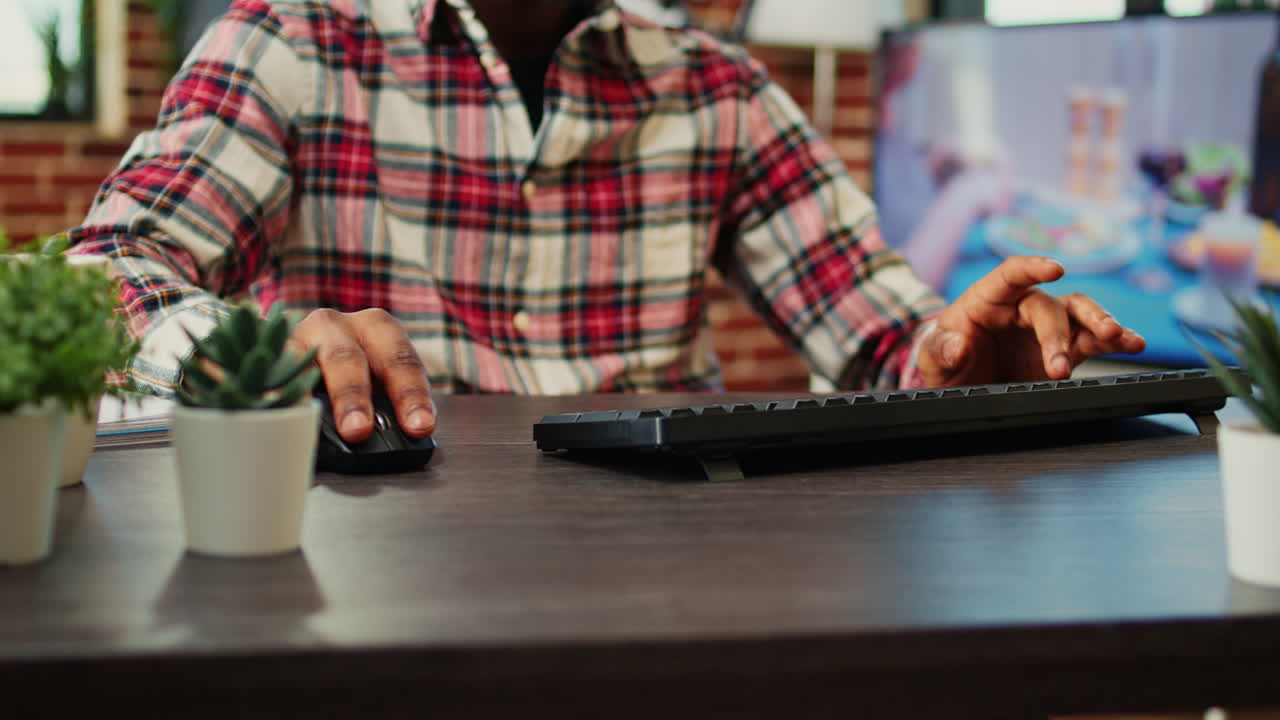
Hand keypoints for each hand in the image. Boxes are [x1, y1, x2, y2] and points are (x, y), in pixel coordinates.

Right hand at [288, 308, 434, 441]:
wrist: (303, 351)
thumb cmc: (349, 370)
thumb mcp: (374, 380)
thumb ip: (386, 407)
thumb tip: (395, 441)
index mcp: (377, 328)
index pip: (401, 360)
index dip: (411, 395)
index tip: (419, 426)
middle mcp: (339, 326)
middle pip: (348, 359)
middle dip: (354, 396)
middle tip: (358, 431)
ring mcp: (301, 336)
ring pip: (305, 364)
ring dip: (306, 398)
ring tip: (311, 426)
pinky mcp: (272, 352)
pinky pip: (275, 376)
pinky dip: (279, 397)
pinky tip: (281, 417)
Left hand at [915, 256, 1146, 386]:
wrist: (960, 384)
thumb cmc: (945, 363)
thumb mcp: (932, 363)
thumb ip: (940, 352)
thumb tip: (957, 345)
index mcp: (986, 300)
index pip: (1010, 274)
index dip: (1032, 268)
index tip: (1054, 268)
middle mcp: (1020, 307)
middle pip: (1047, 306)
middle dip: (1055, 335)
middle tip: (1058, 367)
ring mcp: (1046, 326)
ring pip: (1079, 313)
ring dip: (1100, 323)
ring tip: (1118, 337)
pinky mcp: (1065, 348)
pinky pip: (1094, 339)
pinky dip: (1116, 340)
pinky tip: (1135, 343)